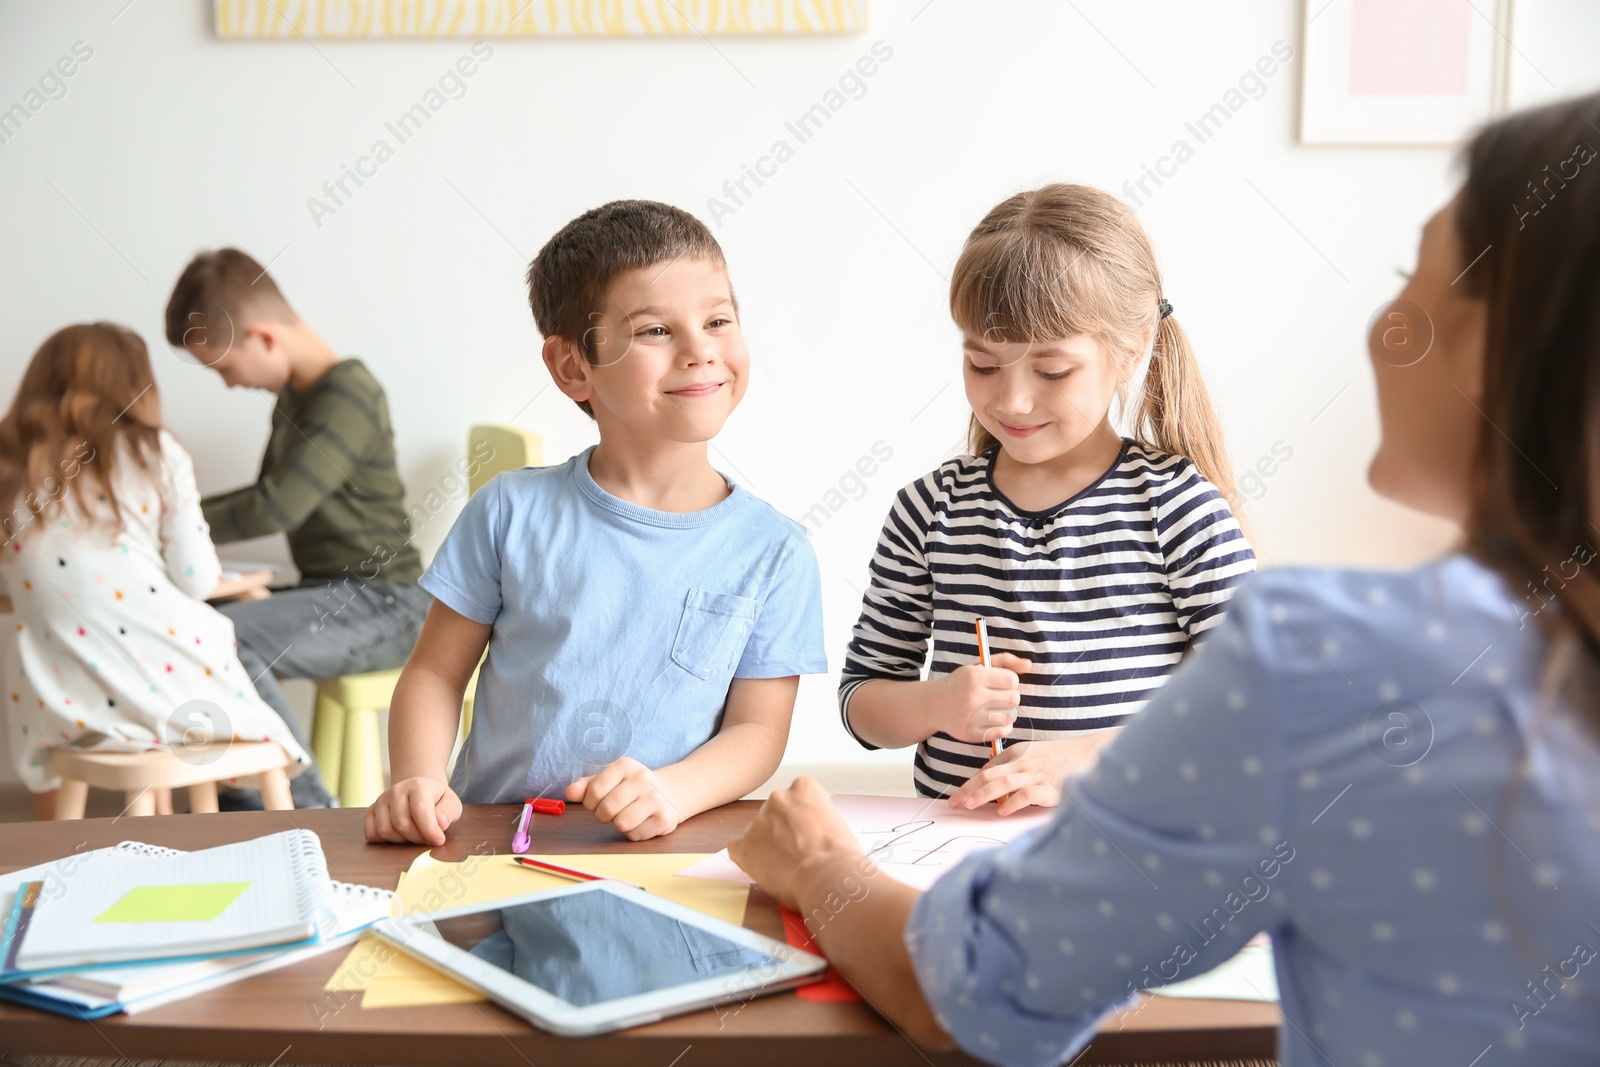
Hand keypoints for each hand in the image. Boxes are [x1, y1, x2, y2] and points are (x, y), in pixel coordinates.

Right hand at [365, 776, 460, 845]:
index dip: (430, 830)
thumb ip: (448, 812)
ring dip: (401, 841)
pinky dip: (384, 841)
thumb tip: (441, 824)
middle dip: (417, 838)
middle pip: (402, 824)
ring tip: (413, 834)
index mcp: (418, 786)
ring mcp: (381, 800)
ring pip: (385, 831)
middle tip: (427, 838)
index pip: (420, 810)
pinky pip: (371, 833)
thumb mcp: (451, 802)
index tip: (438, 841)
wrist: (418, 790)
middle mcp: (396, 790)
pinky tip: (398, 835)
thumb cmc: (436, 799)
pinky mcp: (371, 810)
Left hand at [567, 757, 682, 840]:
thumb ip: (586, 786)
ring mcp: (656, 799)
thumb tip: (569, 792)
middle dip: (603, 815)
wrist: (670, 793)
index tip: (597, 801)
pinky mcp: (664, 819)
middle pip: (607, 809)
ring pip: (622, 823)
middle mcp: (643, 779)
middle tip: (612, 811)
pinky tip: (642, 821)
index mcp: (626, 766)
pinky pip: (635, 834)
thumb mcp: (609, 780)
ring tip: (627, 815)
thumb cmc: (631, 788)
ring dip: (619, 824)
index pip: (595, 790)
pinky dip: (634, 832)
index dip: (590, 802)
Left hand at [727, 776, 866, 910]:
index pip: (796, 796)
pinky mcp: (745, 846)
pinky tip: (763, 869)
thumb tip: (809, 834)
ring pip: (757, 832)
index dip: (801, 818)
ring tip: (786, 867)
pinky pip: (738, 848)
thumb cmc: (839, 856)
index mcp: (804, 788)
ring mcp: (759, 821)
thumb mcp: (836, 822)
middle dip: (782, 830)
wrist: (827, 877)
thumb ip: (816, 819)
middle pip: (775, 812)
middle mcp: (778, 798)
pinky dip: (748, 859)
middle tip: (796, 851)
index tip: (806, 832)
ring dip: (766, 845)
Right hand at [931, 652, 1030, 743]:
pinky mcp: (972, 734)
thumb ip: (1005, 662)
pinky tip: (993, 720)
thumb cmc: (961, 683)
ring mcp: (972, 717)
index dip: (1009, 681)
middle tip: (998, 696)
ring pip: (1010, 716)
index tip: (1000, 683)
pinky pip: (1002, 731)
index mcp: (974, 676)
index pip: (1012, 680)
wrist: (934, 705)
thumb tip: (1029, 665)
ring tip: (995, 708)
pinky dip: (1003, 727)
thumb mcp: (979, 666)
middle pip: (1014, 698)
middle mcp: (972, 696)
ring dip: (1007, 712)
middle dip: (1009, 696)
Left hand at [946, 737, 1101, 814]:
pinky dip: (1014, 802)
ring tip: (970, 804)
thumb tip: (989, 783)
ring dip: (985, 794)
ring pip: (1005, 783)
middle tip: (954, 802)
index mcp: (1017, 755)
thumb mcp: (1032, 757)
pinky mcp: (1051, 787)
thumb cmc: (1059, 757)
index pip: (986, 770)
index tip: (956, 797)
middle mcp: (1024, 763)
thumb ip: (1012, 768)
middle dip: (969, 789)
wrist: (1090, 753)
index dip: (969, 784)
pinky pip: (1028, 794)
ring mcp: (1037, 774)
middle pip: (990, 775)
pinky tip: (1002, 810)